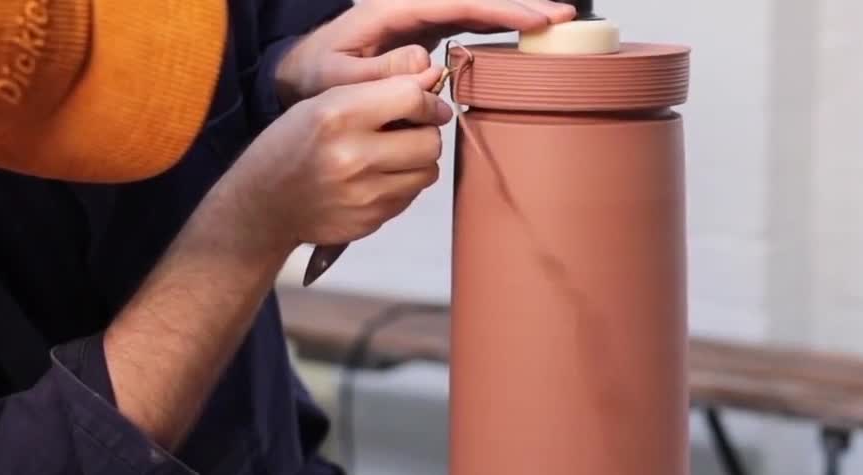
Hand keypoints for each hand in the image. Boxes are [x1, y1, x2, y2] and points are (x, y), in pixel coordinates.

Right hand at [223, 66, 452, 255]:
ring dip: (418, 162)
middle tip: (409, 132)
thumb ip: (376, 91)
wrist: (263, 205)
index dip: (427, 101)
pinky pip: (411, 196)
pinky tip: (377, 179)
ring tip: (393, 156)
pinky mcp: (371, 220)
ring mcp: (364, 194)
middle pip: (430, 142)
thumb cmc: (293, 145)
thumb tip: (433, 81)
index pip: (411, 98)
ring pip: (428, 172)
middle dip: (425, 134)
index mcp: (337, 115)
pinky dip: (403, 185)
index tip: (424, 104)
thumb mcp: (321, 103)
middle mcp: (353, 156)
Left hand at [276, 0, 576, 104]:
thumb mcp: (334, 79)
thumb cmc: (312, 76)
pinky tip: (526, 36)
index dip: (499, 8)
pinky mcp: (427, 38)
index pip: (456, 2)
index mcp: (393, 10)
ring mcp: (422, 23)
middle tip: (564, 17)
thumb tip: (428, 66)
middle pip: (475, 1)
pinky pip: (470, 29)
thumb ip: (377, 75)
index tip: (534, 19)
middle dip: (521, 6)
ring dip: (516, 16)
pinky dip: (499, 31)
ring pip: (478, 13)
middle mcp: (413, 10)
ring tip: (557, 24)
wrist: (299, 76)